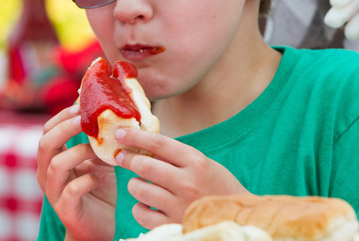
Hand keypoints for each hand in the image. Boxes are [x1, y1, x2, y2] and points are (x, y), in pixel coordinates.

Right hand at [36, 105, 116, 240]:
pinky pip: (72, 190)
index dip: (62, 117)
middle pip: (45, 144)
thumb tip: (113, 118)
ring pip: (56, 165)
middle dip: (66, 128)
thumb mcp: (98, 162)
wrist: (96, 228)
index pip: (48, 131)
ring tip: (98, 150)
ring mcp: (54, 192)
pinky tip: (100, 177)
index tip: (81, 106)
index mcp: (52, 159)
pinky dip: (88, 179)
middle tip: (85, 120)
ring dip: (80, 152)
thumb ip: (98, 143)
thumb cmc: (96, 190)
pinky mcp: (66, 209)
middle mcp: (47, 174)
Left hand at [113, 128, 247, 229]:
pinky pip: (141, 213)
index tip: (121, 133)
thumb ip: (178, 156)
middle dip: (128, 159)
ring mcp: (179, 206)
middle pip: (144, 165)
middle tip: (120, 156)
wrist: (238, 221)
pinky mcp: (171, 225)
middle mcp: (187, 182)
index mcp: (196, 162)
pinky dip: (138, 207)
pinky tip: (145, 205)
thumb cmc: (219, 188)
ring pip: (139, 189)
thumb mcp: (205, 165)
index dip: (136, 136)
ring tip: (139, 184)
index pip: (159, 143)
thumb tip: (146, 145)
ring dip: (134, 184)